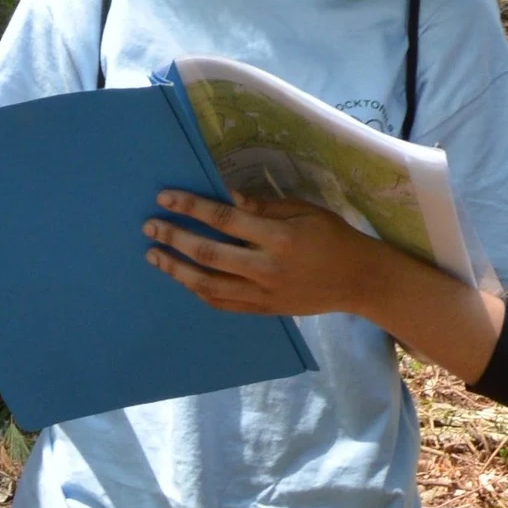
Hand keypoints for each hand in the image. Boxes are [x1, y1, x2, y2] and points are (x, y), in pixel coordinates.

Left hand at [143, 189, 391, 321]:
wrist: (358, 281)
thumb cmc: (333, 238)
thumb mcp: (305, 211)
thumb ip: (265, 206)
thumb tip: (227, 197)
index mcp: (278, 237)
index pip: (224, 220)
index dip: (191, 207)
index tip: (165, 198)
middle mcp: (265, 268)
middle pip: (208, 254)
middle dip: (174, 238)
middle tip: (150, 226)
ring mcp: (262, 294)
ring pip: (208, 285)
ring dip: (176, 269)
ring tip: (154, 255)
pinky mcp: (263, 310)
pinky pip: (222, 303)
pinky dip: (198, 291)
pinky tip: (182, 278)